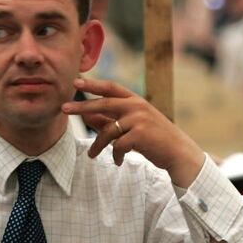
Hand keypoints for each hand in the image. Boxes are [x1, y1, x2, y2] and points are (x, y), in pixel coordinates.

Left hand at [61, 77, 204, 186]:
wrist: (178, 153)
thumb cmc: (153, 139)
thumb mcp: (131, 126)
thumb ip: (109, 120)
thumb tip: (86, 115)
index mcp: (135, 100)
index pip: (110, 88)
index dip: (93, 84)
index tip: (76, 81)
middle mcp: (137, 106)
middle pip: (103, 104)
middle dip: (82, 106)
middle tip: (64, 109)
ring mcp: (139, 119)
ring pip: (108, 130)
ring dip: (98, 145)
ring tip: (92, 155)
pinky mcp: (141, 134)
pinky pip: (117, 145)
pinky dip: (115, 155)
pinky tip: (118, 161)